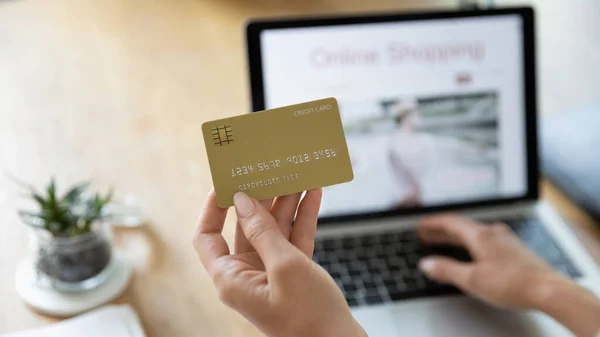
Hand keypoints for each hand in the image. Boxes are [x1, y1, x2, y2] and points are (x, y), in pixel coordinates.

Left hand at [193, 189, 365, 336]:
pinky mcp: (294, 274)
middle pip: (246, 226)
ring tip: (297, 173)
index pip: (207, 236)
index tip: (227, 182)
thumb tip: (243, 200)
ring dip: (286, 202)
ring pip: (274, 229)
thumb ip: (263, 231)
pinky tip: (313, 193)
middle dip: (260, 197)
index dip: (213, 208)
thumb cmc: (310, 317)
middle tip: (270, 168)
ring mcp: (272, 273)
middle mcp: (247, 274)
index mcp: (231, 278)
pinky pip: (294, 238)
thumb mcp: (285, 267)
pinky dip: (303, 217)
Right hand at [417, 214, 562, 309]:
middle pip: (461, 226)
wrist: (549, 290)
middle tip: (427, 234)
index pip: (450, 222)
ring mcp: (506, 240)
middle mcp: (493, 232)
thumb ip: (447, 270)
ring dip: (456, 237)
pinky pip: (486, 240)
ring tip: (445, 243)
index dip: (432, 223)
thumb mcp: (471, 279)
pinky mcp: (515, 250)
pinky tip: (473, 253)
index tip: (420, 226)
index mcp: (480, 235)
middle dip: (441, 230)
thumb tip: (427, 264)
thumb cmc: (513, 283)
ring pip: (474, 233)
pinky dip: (471, 243)